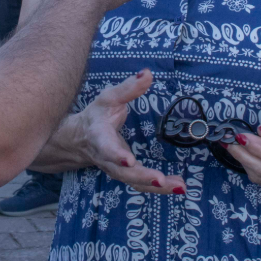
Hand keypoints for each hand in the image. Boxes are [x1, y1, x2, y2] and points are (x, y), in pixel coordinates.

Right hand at [69, 70, 185, 195]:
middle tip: (160, 180)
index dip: (116, 154)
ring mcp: (116, 169)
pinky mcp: (126, 175)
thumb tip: (148, 73)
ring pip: (134, 182)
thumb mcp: (109, 98)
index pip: (105, 146)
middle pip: (122, 172)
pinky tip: (179, 187)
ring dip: (156, 186)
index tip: (129, 161)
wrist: (80, 139)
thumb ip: (128, 88)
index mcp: (99, 136)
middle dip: (141, 176)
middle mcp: (106, 157)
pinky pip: (141, 184)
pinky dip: (160, 187)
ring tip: (179, 186)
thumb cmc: (97, 115)